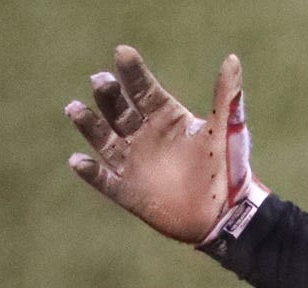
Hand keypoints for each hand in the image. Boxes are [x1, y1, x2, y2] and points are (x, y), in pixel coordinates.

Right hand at [65, 45, 266, 244]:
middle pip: (118, 109)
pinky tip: (78, 161)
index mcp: (165, 117)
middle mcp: (144, 135)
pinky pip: (104, 180)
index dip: (132, 72)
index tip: (122, 52)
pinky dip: (90, 172)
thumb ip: (226, 96)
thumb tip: (233, 59)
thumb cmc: (229, 169)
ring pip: (103, 139)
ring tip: (75, 108)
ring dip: (89, 124)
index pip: (143, 89)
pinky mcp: (128, 191)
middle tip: (101, 81)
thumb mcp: (226, 130)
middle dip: (107, 95)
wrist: (228, 215)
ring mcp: (134, 162)